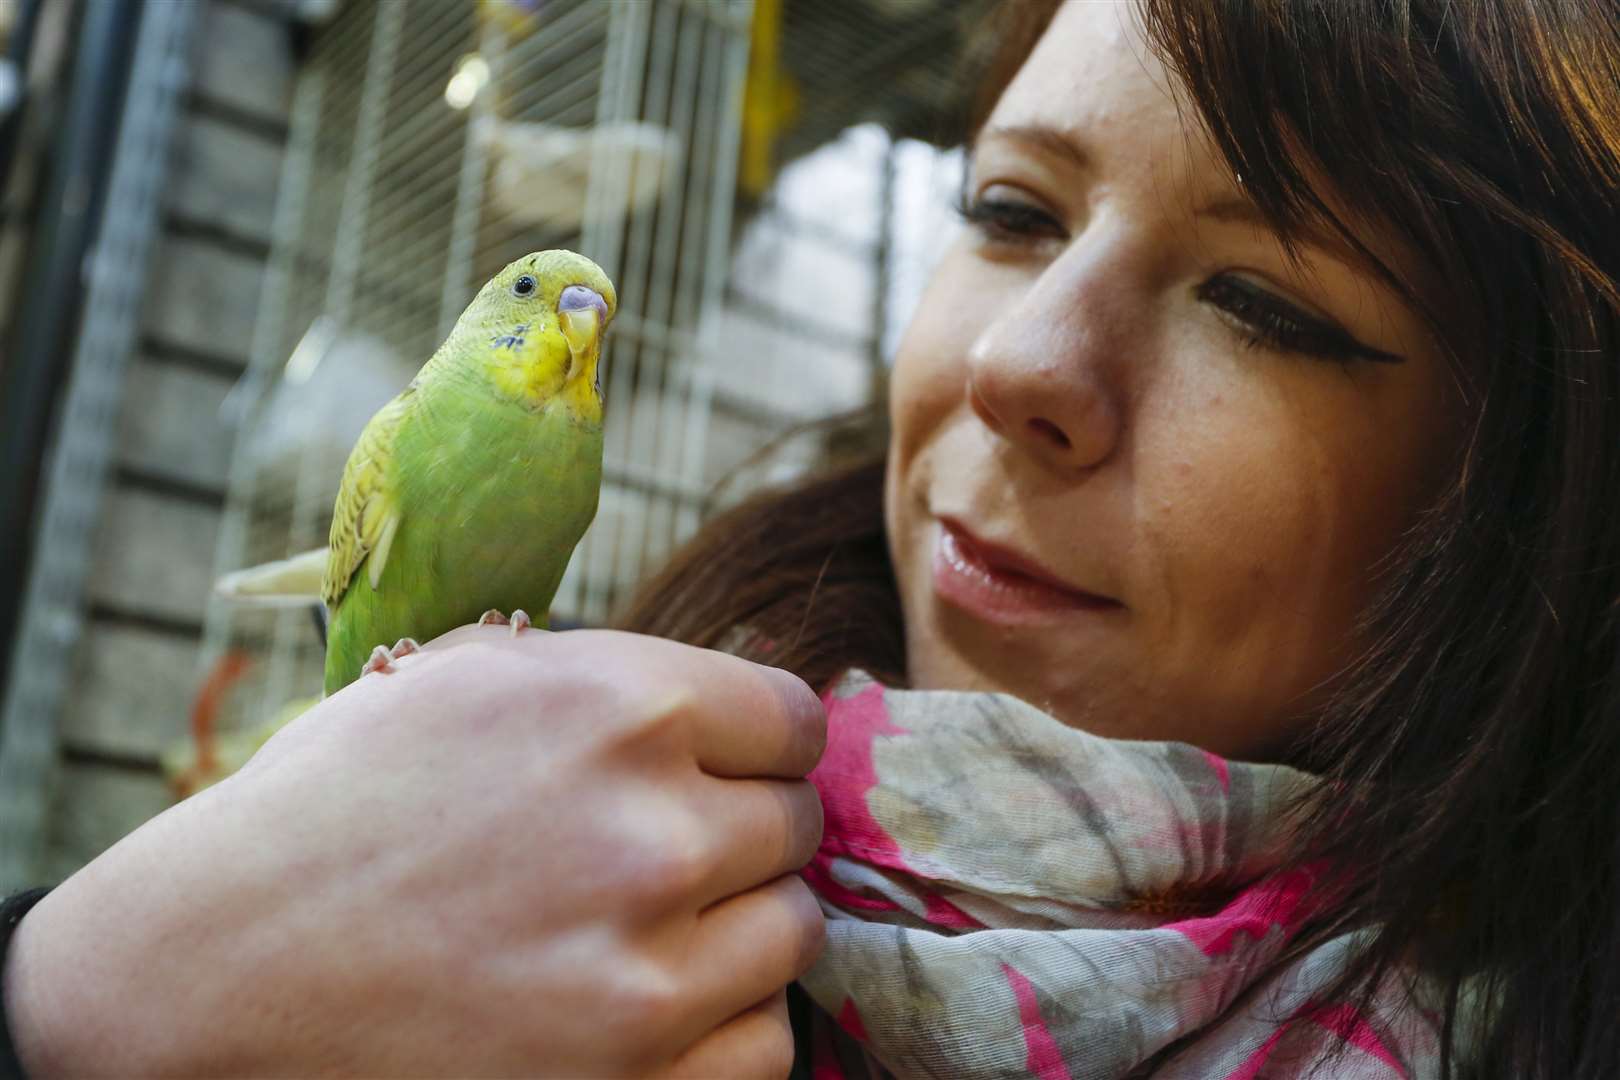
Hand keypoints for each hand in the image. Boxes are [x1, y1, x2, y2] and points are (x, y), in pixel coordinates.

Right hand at [4, 627, 826, 1076]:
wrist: (214, 976)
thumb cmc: (332, 813)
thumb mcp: (466, 683)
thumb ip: (610, 683)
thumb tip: (724, 707)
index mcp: (619, 707)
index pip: (792, 720)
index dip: (759, 744)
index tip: (732, 767)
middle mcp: (653, 833)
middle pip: (795, 827)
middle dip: (740, 832)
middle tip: (659, 855)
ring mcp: (652, 974)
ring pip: (791, 933)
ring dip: (735, 929)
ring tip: (640, 932)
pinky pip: (763, 1044)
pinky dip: (717, 1027)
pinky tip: (638, 1005)